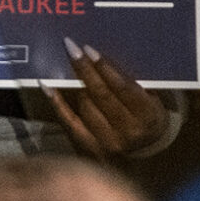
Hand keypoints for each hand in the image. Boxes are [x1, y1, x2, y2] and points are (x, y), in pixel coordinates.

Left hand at [47, 41, 171, 156]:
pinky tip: (47, 86)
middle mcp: (129, 130)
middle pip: (101, 94)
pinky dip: (57, 103)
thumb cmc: (147, 118)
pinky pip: (69, 122)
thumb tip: (102, 56)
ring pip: (85, 106)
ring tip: (68, 64)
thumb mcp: (151, 100)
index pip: (122, 87)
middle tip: (71, 47)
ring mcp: (109, 142)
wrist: (147, 153)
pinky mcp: (91, 149)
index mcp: (147, 115)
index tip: (88, 49)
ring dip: (75, 84)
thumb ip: (133, 82)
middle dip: (84, 69)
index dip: (104, 67)